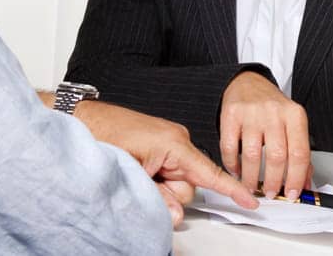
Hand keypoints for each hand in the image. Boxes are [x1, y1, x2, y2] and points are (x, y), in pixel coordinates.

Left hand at [44, 96, 256, 225]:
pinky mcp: (157, 149)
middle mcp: (176, 141)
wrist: (81, 118)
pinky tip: (138, 174)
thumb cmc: (102, 135)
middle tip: (143, 187)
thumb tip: (174, 215)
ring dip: (158, 189)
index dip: (232, 189)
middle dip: (170, 196)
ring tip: (133, 175)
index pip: (210, 172)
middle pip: (188, 186)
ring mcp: (167, 145)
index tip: (251, 201)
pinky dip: (155, 182)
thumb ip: (156, 197)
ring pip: (176, 184)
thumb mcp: (130, 171)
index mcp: (175, 142)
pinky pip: (166, 174)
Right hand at [219, 72, 311, 200]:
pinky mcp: (231, 114)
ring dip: (252, 179)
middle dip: (274, 182)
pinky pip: (230, 147)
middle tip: (271, 193)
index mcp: (295, 115)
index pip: (300, 153)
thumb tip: (303, 184)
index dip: (296, 178)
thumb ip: (300, 153)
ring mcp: (252, 113)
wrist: (247, 82)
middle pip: (277, 157)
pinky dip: (232, 165)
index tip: (291, 193)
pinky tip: (236, 171)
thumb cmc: (271, 107)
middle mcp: (274, 112)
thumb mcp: (292, 123)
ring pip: (253, 155)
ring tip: (252, 187)